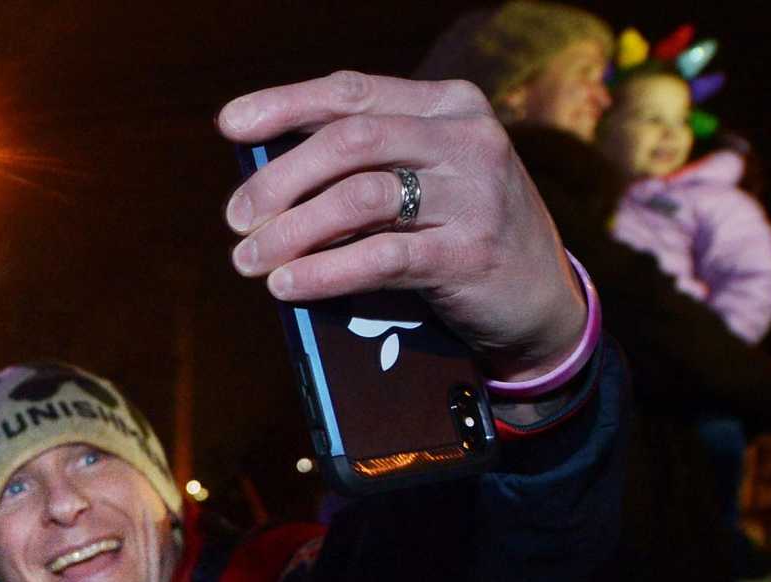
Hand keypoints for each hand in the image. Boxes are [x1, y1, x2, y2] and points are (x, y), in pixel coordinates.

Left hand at [219, 71, 585, 382]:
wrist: (541, 300)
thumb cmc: (458, 234)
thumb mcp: (424, 180)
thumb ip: (363, 165)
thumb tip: (263, 178)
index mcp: (448, 106)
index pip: (353, 92)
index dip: (285, 104)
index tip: (230, 125)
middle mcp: (466, 139)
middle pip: (350, 140)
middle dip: (279, 179)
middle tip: (235, 219)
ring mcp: (475, 194)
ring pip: (360, 197)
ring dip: (291, 230)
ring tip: (248, 260)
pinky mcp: (472, 253)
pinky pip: (381, 257)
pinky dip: (323, 271)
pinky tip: (286, 284)